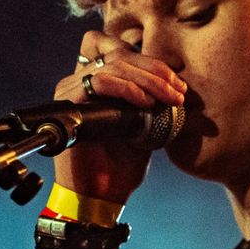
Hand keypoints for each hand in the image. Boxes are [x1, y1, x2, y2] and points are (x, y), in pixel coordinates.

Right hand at [52, 30, 186, 203]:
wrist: (101, 194)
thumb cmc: (121, 165)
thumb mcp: (146, 126)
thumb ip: (153, 101)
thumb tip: (179, 85)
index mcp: (98, 83)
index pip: (125, 53)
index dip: (153, 64)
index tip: (179, 86)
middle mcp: (82, 81)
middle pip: (121, 54)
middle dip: (155, 71)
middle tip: (178, 92)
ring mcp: (73, 89)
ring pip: (114, 64)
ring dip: (147, 79)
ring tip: (168, 98)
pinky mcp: (70, 102)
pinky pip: (100, 82)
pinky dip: (127, 88)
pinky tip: (145, 102)